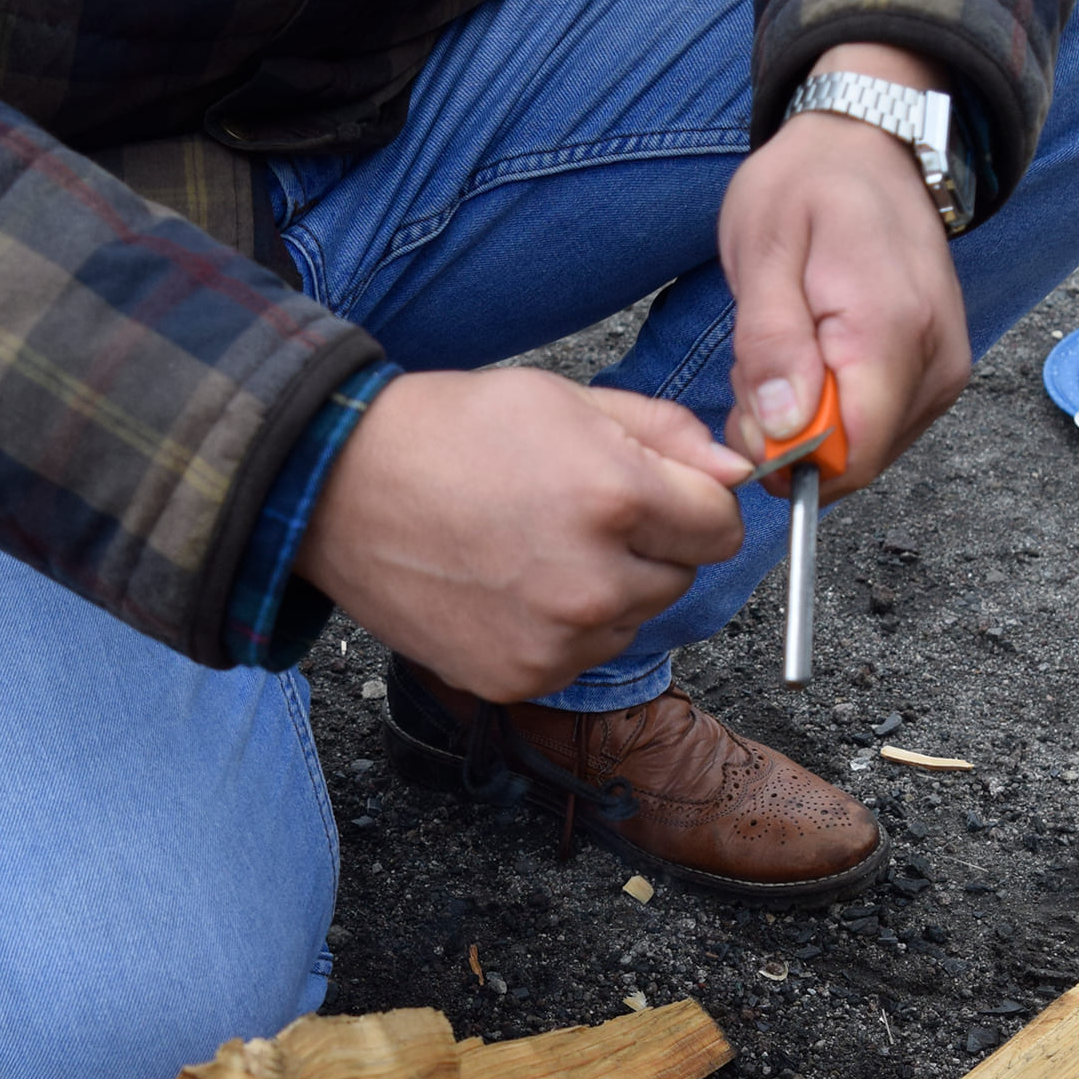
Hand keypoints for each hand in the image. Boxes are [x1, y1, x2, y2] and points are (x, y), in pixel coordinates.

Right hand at [295, 368, 748, 701]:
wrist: (341, 491)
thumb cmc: (452, 434)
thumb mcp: (567, 400)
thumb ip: (666, 436)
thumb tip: (737, 473)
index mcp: (615, 499)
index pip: (721, 527)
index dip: (696, 505)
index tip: (665, 497)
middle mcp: (594, 583)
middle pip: (680, 578)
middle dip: (649, 548)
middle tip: (577, 515)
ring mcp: (556, 640)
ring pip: (633, 623)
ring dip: (607, 593)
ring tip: (535, 549)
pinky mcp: (521, 677)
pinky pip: (581, 658)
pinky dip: (561, 630)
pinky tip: (511, 588)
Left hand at [719, 43, 971, 497]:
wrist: (867, 145)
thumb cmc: (806, 186)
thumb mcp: (763, 247)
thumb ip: (772, 341)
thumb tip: (786, 427)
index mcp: (892, 328)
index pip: (854, 454)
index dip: (791, 457)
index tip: (750, 410)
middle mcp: (936, 360)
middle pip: (857, 460)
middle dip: (791, 437)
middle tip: (757, 366)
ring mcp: (944, 371)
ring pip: (864, 451)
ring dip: (808, 422)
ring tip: (784, 349)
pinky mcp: (938, 377)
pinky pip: (877, 430)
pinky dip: (832, 410)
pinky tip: (810, 357)